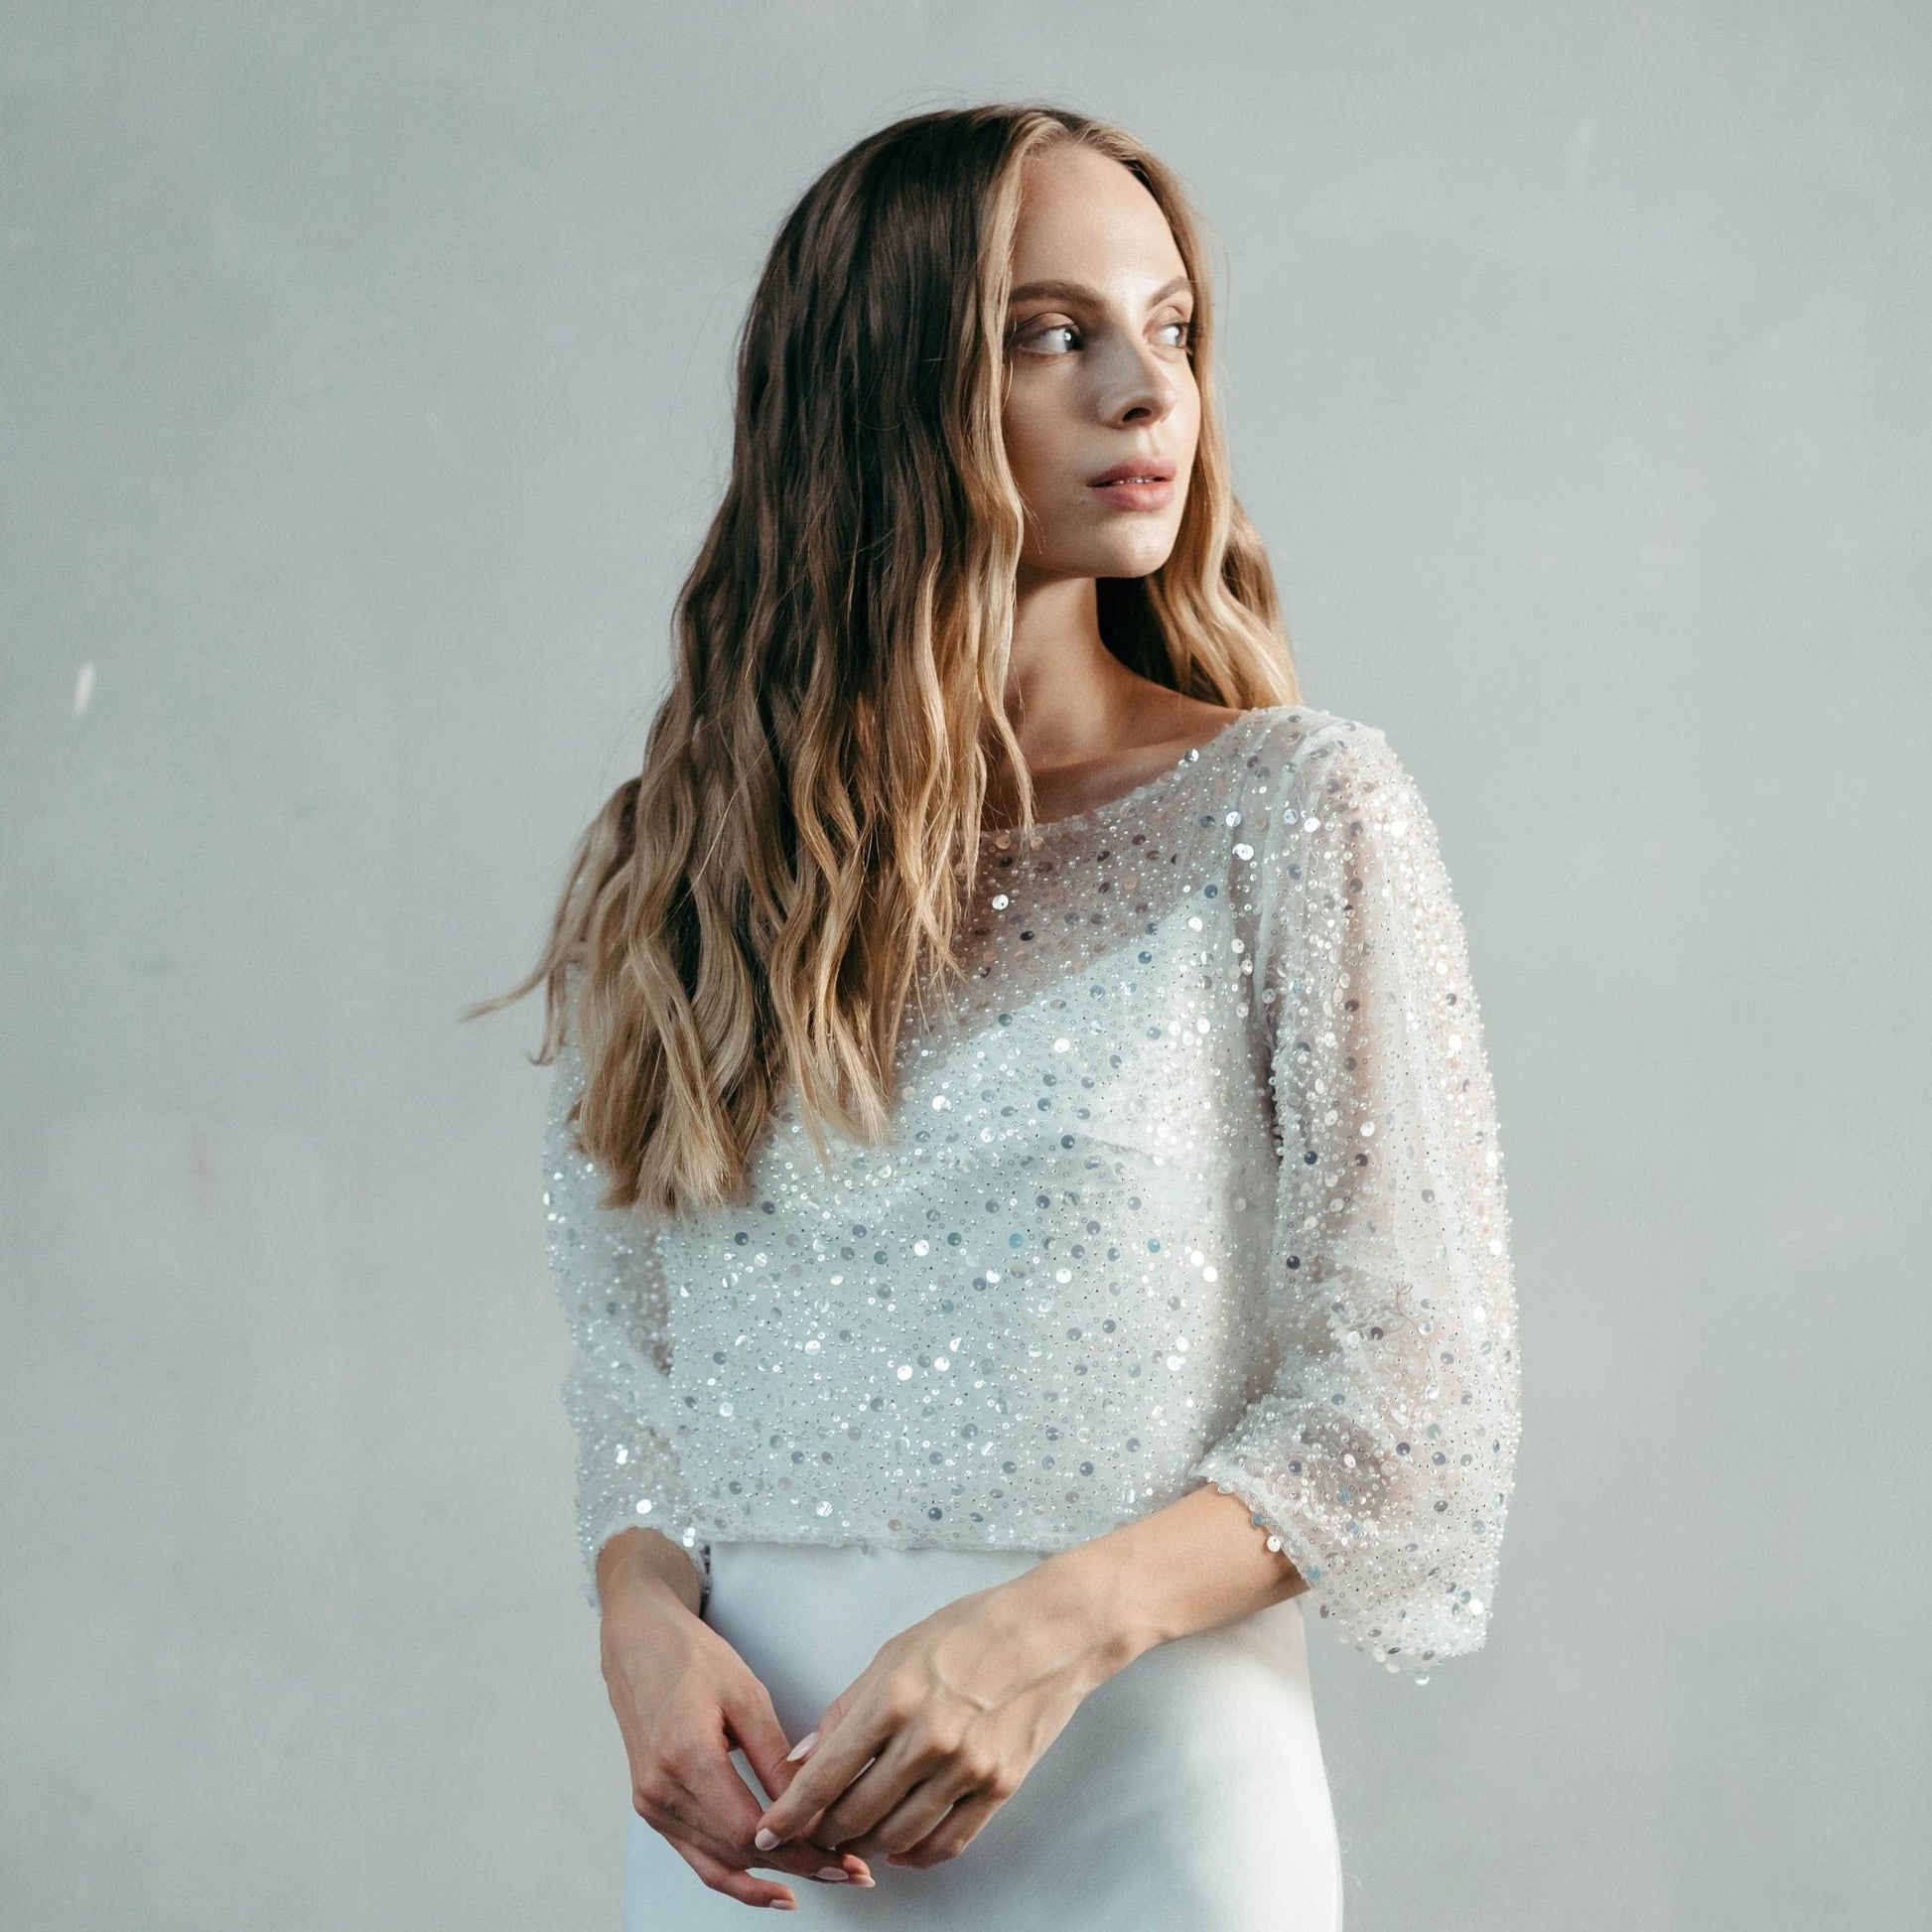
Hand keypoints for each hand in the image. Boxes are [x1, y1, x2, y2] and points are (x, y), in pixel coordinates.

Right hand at [600, 1542, 875, 1910]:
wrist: (639, 1644)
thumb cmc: (691, 1658)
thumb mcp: (746, 1694)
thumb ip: (774, 1756)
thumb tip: (809, 1805)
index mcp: (685, 1755)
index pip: (747, 1829)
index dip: (796, 1850)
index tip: (840, 1854)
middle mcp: (661, 1789)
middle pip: (736, 1852)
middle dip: (797, 1867)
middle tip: (849, 1871)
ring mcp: (652, 1804)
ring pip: (718, 1863)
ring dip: (772, 1878)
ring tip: (824, 1877)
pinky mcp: (653, 1808)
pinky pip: (697, 1857)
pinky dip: (734, 1877)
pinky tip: (771, 1887)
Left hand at [747, 1559, 1132, 1869]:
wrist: (1053, 1631)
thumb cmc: (972, 1629)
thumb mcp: (895, 1652)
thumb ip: (846, 1709)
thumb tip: (803, 1757)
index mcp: (894, 1697)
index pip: (826, 1774)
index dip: (790, 1811)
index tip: (767, 1830)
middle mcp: (929, 1738)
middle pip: (856, 1814)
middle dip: (824, 1832)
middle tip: (811, 1832)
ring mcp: (967, 1767)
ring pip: (897, 1837)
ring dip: (866, 1846)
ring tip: (854, 1836)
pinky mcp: (1000, 1786)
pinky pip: (947, 1843)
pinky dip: (916, 1855)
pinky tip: (900, 1846)